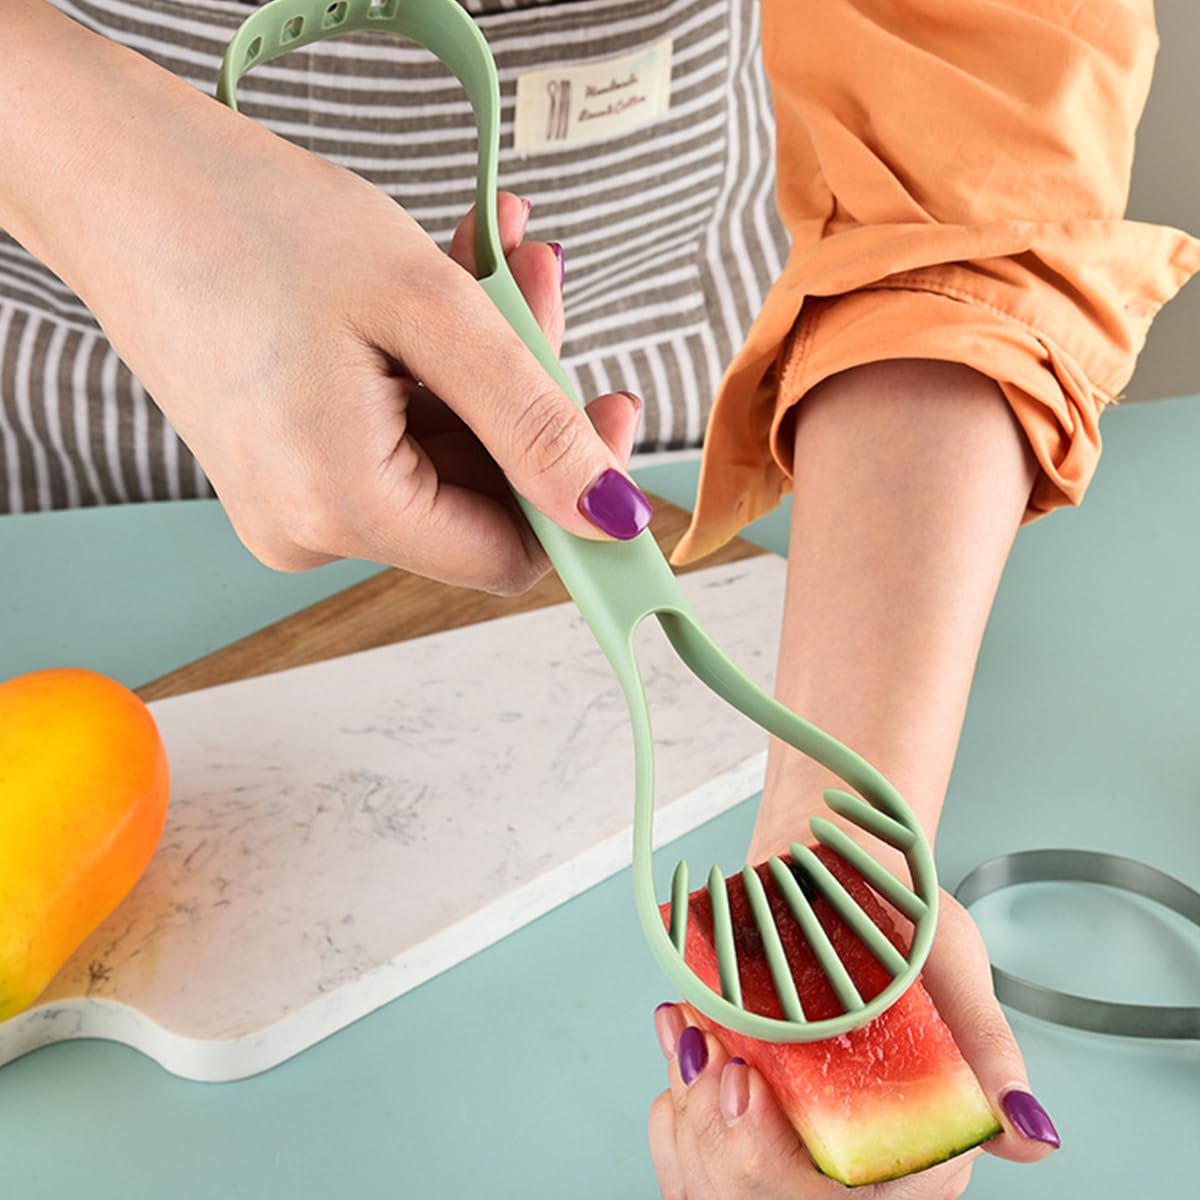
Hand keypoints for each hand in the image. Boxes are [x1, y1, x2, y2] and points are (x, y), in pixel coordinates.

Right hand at [16, 53, 645, 592]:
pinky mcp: (285, 463)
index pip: (510, 557)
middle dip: (527, 394)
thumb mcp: (426, 310)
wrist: (112, 177)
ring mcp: (292, 500)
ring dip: (486, 362)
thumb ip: (531, 421)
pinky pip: (396, 433)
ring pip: (444, 456)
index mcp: (340, 510)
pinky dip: (434, 366)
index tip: (611, 408)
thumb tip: (614, 512)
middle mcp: (309, 530)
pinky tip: (444, 282)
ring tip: (493, 256)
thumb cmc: (249, 220)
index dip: (576, 492)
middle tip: (537, 286)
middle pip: (480, 497)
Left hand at [647, 892, 1058, 1198]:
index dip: (774, 1162)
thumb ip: (988, 1052)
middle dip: (720, 1136)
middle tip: (710, 1054)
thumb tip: (1035, 1132)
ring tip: (692, 1036)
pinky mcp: (748, 1111)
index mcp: (916, 1146)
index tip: (742, 1081)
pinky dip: (675, 1095)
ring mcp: (793, 1135)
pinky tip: (683, 1037)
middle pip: (765, 1199)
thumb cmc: (901, 918)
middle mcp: (853, 1153)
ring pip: (717, 1181)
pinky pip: (689, 1144)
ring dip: (690, 1109)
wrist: (838, 871)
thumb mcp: (954, 966)